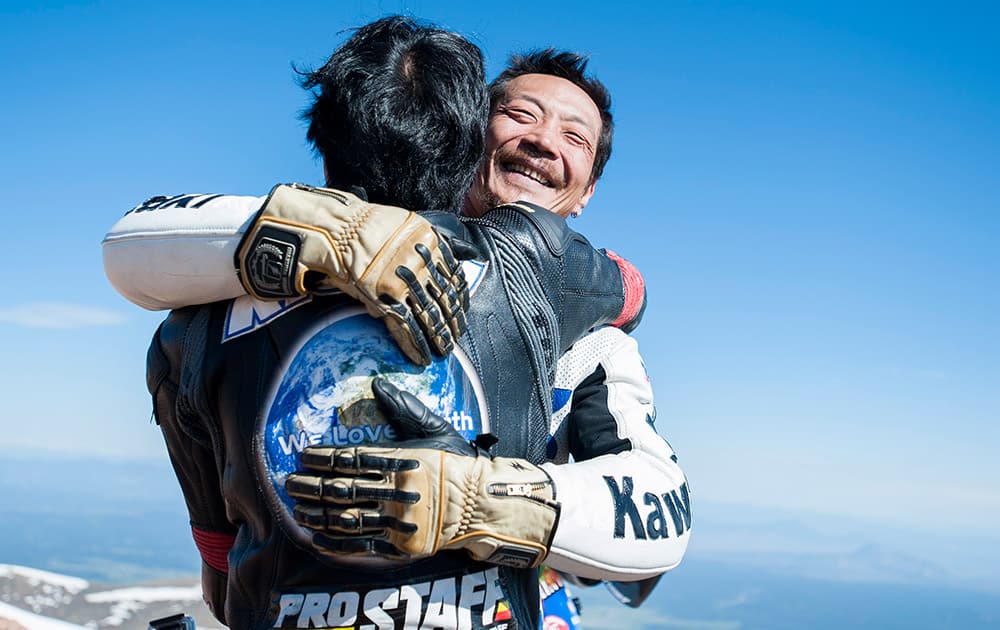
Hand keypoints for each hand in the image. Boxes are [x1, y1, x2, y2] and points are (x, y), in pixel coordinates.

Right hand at [236, 184, 468, 364]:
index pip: (453, 278)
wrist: (336, 230)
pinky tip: (421, 356)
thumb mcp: (404, 229)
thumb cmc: (365, 229)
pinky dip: (414, 344)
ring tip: (442, 351)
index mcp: (430, 244)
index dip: (459, 300)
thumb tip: (444, 271)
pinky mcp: (386, 299)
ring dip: (437, 338)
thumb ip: (425, 250)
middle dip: (451, 324)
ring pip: (429, 317)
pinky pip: (407, 327)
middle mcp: (421, 264)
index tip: (462, 313)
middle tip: (454, 339)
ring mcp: (404, 284)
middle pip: (444, 300)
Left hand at [286, 378, 559, 567]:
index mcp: (398, 460)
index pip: (350, 459)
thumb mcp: (434, 428)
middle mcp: (392, 491)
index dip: (322, 458)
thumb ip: (404, 407)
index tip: (303, 457)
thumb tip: (379, 384)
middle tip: (289, 483)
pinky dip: (336, 542)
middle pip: (341, 489)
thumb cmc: (457, 462)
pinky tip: (317, 536)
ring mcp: (395, 520)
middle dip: (310, 486)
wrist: (482, 503)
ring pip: (345, 518)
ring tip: (298, 509)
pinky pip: (360, 545)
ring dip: (317, 514)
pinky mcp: (399, 545)